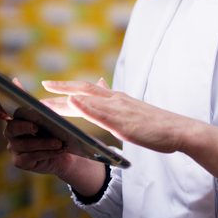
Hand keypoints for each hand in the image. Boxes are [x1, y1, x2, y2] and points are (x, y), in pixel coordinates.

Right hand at [0, 83, 74, 178]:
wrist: (64, 151)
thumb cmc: (53, 129)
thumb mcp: (44, 112)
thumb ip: (29, 100)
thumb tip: (13, 80)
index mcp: (14, 117)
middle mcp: (10, 133)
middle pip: (11, 128)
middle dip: (24, 126)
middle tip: (36, 126)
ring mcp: (13, 149)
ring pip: (24, 144)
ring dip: (43, 142)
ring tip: (58, 142)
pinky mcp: (20, 162)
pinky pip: (31, 157)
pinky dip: (46, 152)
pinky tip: (59, 150)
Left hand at [42, 78, 190, 153]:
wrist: (179, 130)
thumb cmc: (158, 125)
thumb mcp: (133, 112)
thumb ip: (117, 103)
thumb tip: (104, 88)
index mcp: (117, 99)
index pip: (88, 90)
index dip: (67, 88)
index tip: (48, 86)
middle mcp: (116, 99)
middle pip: (82, 90)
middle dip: (59, 90)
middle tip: (38, 91)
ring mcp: (119, 109)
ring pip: (87, 99)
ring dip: (64, 97)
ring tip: (45, 97)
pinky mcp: (123, 121)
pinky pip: (100, 111)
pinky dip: (84, 105)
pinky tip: (71, 102)